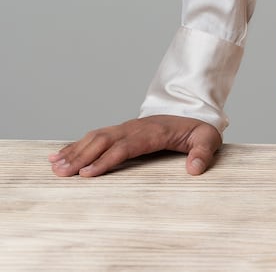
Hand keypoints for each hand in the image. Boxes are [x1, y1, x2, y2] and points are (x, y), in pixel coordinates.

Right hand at [48, 115, 221, 177]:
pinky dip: (76, 145)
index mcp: (154, 131)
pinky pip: (95, 136)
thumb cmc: (198, 130)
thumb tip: (194, 168)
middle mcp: (135, 127)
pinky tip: (59, 155)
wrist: (192, 113)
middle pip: (105, 140)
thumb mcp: (208, 139)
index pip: (126, 146)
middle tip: (62, 173)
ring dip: (75, 151)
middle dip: (82, 157)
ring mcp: (126, 128)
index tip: (88, 174)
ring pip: (96, 137)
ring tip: (56, 167)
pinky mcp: (120, 131)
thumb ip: (203, 152)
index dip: (106, 159)